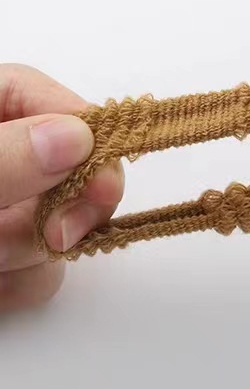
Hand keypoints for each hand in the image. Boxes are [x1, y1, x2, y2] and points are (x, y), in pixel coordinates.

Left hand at [0, 65, 123, 310]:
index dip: (86, 134)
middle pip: (68, 169)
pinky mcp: (1, 261)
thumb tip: (76, 137)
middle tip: (57, 234)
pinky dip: (17, 287)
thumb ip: (2, 158)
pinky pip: (40, 275)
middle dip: (62, 208)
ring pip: (60, 229)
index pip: (45, 100)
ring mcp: (1, 212)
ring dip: (28, 255)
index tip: (100, 178)